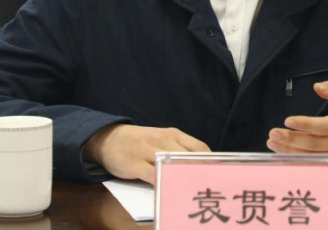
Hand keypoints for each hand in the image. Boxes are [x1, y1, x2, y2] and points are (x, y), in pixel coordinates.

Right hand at [84, 124, 209, 182]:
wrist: (108, 137)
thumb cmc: (139, 142)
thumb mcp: (160, 140)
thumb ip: (178, 149)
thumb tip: (199, 167)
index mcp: (173, 134)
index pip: (199, 148)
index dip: (211, 163)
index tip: (219, 176)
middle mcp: (163, 140)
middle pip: (189, 157)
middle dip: (201, 173)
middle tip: (211, 189)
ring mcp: (149, 151)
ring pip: (172, 166)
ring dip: (185, 180)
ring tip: (195, 193)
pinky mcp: (136, 164)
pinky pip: (153, 176)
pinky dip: (163, 185)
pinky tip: (170, 194)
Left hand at [267, 81, 327, 154]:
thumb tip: (318, 86)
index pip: (325, 127)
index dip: (306, 124)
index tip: (288, 120)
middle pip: (315, 145)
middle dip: (292, 139)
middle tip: (273, 132)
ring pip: (311, 156)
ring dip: (289, 150)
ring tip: (271, 141)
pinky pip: (311, 162)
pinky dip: (294, 157)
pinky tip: (279, 150)